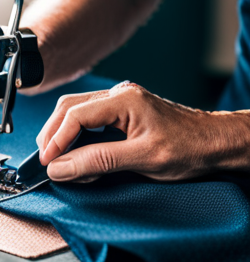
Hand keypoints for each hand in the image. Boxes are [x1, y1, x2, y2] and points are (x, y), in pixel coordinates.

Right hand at [37, 81, 248, 182]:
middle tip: (46, 161)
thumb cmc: (189, 149)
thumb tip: (61, 167)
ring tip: (59, 160)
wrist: (215, 143)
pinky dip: (77, 136)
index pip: (75, 115)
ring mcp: (119, 101)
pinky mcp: (121, 111)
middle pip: (69, 108)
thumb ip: (97, 161)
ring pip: (75, 111)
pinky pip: (88, 118)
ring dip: (62, 135)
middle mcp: (119, 95)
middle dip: (53, 135)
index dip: (56, 140)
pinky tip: (77, 153)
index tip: (47, 162)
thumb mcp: (141, 159)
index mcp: (124, 100)